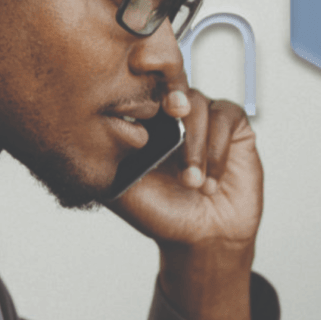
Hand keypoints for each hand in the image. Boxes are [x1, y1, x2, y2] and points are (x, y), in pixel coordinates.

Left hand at [111, 87, 262, 319]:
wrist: (201, 240)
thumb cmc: (162, 215)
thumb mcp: (123, 187)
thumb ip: (108, 157)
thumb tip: (86, 125)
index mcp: (145, 124)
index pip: (140, 88)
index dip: (141, 80)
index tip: (139, 79)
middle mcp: (174, 116)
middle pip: (172, 82)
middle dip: (173, 94)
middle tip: (174, 110)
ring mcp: (205, 120)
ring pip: (199, 104)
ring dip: (195, 144)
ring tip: (192, 182)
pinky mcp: (234, 128)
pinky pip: (227, 115)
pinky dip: (217, 148)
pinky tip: (211, 180)